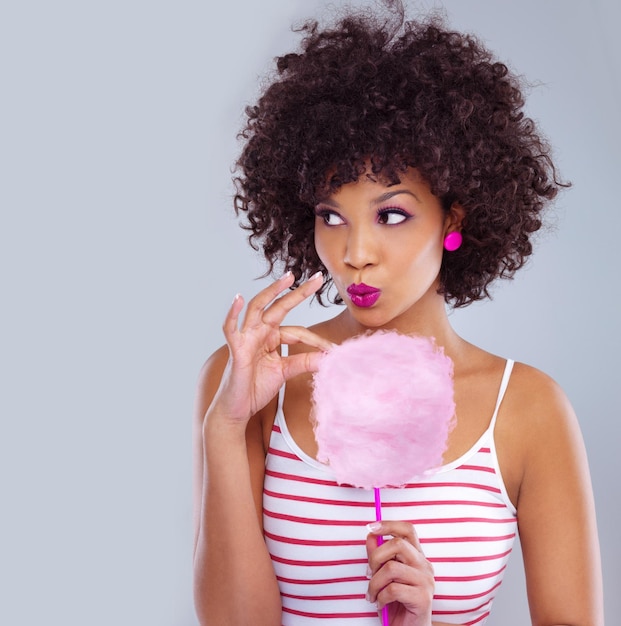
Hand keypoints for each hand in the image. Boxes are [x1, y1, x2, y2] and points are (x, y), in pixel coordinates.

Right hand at [208, 271, 332, 426]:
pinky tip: (238, 299)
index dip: (317, 340)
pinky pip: (231, 328)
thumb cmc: (256, 388)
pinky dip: (233, 313)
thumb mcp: (286, 372)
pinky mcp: (235, 349)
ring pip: (257, 308)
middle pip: (280, 307)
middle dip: (299, 293)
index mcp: (272, 337)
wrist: (238, 409)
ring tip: (287, 278)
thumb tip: (329, 357)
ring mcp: (246, 338)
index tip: (334, 351)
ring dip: (272, 291)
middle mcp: (259, 332)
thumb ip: (304, 362)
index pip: (298, 331)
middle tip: (319, 278)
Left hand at [366, 521, 434, 625]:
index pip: (407, 530)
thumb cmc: (396, 603)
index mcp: (417, 557)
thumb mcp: (382, 576)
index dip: (389, 525)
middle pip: (398, 544)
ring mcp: (426, 582)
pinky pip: (393, 589)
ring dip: (374, 583)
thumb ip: (378, 555)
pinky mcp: (423, 598)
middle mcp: (425, 566)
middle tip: (368, 573)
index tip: (370, 527)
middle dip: (376, 557)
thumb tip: (370, 536)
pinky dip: (380, 597)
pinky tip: (380, 604)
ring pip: (391, 568)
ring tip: (372, 594)